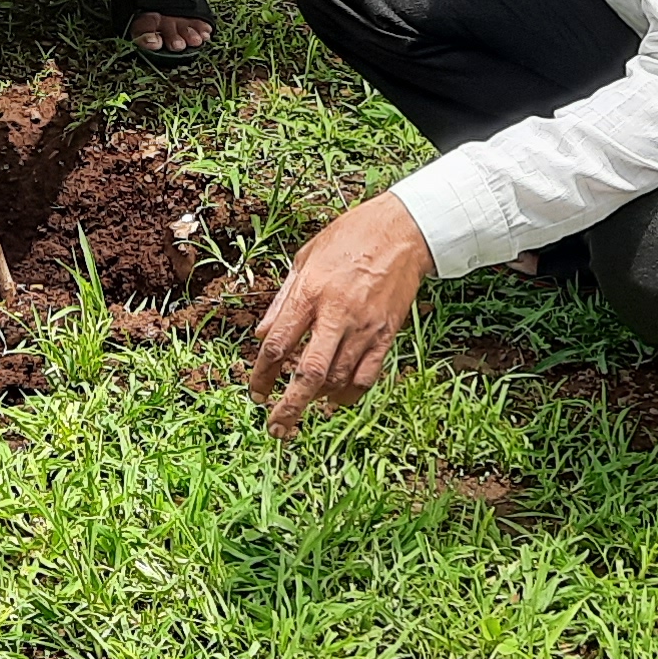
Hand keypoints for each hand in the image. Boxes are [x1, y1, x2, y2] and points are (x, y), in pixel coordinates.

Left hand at [246, 193, 433, 433]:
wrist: (402, 231)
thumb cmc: (350, 237)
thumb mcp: (305, 258)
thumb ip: (283, 300)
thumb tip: (263, 336)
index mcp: (311, 292)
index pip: (279, 343)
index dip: (262, 374)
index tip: (255, 392)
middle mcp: (337, 314)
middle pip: (309, 372)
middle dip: (289, 405)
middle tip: (276, 427)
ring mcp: (365, 327)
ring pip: (338, 380)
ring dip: (316, 401)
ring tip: (301, 409)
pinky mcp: (386, 335)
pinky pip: (367, 377)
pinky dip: (348, 395)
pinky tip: (334, 401)